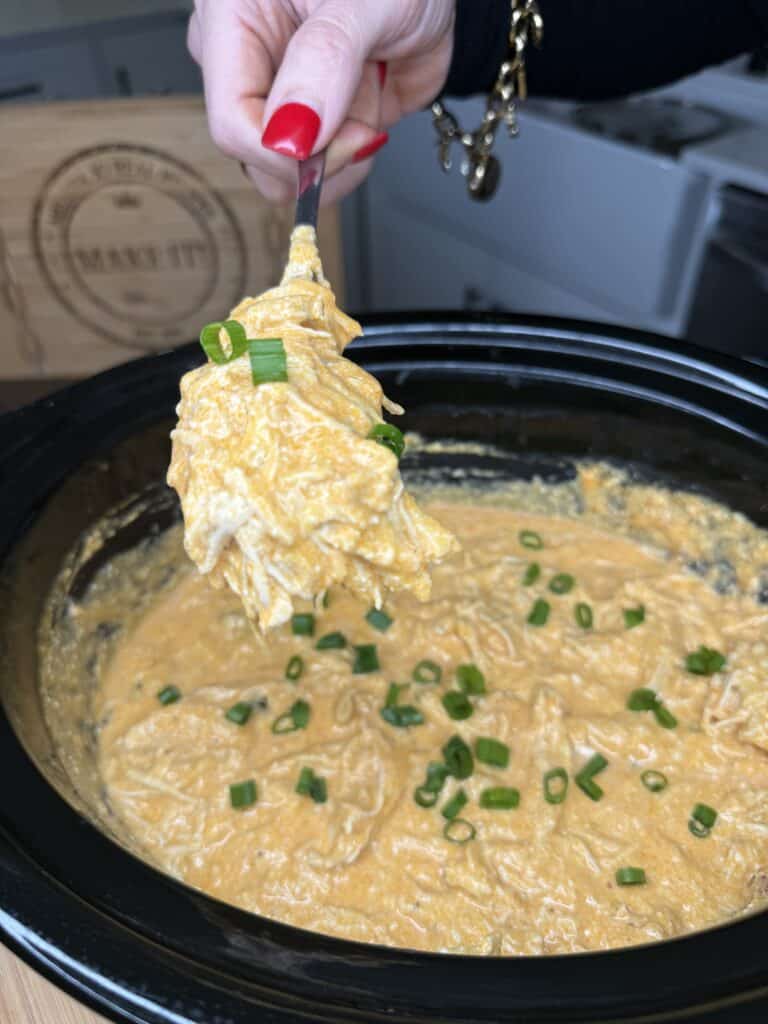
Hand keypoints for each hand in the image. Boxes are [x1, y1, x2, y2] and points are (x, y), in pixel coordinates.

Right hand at [188, 0, 454, 203]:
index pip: (232, 121)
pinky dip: (356, 155)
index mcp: (233, 19)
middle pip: (259, 158)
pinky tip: (368, 107)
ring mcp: (278, 101)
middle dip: (323, 150)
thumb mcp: (364, 0)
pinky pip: (323, 177)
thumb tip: (289, 134)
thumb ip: (325, 59)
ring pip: (291, 176)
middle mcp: (247, 65)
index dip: (286, 149)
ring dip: (346, 149)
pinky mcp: (310, 129)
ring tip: (368, 86)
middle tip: (365, 98)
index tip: (344, 137)